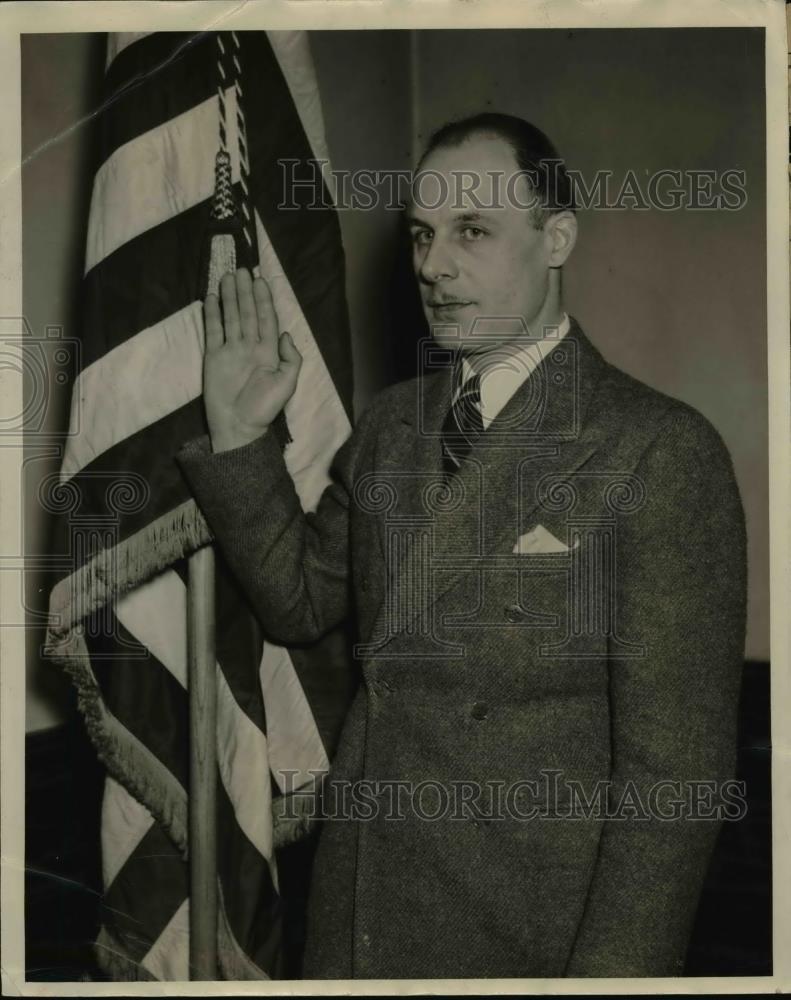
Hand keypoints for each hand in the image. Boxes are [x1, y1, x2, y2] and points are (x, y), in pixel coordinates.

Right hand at [203, 268, 301, 452]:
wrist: (238, 425)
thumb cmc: (265, 407)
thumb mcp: (287, 384)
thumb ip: (291, 359)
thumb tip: (286, 334)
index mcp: (269, 352)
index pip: (266, 320)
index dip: (264, 300)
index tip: (260, 281)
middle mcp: (250, 346)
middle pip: (247, 313)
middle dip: (245, 292)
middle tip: (242, 270)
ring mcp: (231, 350)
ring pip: (231, 317)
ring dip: (230, 297)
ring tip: (227, 276)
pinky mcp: (213, 356)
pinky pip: (213, 331)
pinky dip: (213, 315)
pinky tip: (212, 298)